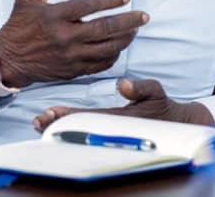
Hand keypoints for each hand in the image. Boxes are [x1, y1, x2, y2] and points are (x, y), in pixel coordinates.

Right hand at [0, 0, 148, 87]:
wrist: (8, 61)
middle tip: (143, 16)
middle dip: (128, 22)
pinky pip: (100, 65)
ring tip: (135, 30)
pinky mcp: (73, 71)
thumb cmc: (18, 26)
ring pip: (106, 48)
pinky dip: (113, 56)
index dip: (108, 1)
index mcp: (54, 16)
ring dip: (125, 39)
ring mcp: (70, 56)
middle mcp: (64, 37)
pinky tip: (119, 47)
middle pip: (104, 29)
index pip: (87, 6)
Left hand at [32, 78, 214, 131]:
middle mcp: (110, 127)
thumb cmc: (164, 108)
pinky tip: (57, 121)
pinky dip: (71, 124)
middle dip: (57, 124)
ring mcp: (109, 129)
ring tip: (40, 123)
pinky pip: (87, 127)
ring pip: (80, 129)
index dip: (66, 116)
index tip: (48, 114)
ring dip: (60, 126)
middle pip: (78, 127)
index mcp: (118, 118)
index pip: (86, 118)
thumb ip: (140, 88)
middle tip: (37, 121)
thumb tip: (123, 85)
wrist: (177, 125)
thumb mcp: (155, 94)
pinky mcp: (110, 128)